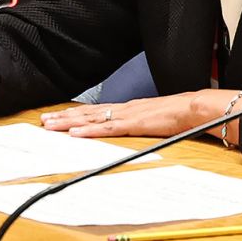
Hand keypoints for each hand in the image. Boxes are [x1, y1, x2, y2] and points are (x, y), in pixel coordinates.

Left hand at [40, 88, 241, 140]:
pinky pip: (107, 128)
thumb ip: (145, 125)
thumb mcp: (157, 121)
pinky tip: (76, 133)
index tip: (59, 117)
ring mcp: (128, 115)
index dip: (77, 114)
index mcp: (130, 109)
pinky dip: (90, 130)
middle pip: (89, 113)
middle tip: (44, 120)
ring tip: (51, 125)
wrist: (197, 108)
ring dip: (70, 122)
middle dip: (65, 117)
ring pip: (92, 118)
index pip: (97, 112)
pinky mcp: (134, 123)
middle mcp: (124, 109)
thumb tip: (136, 132)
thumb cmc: (181, 115)